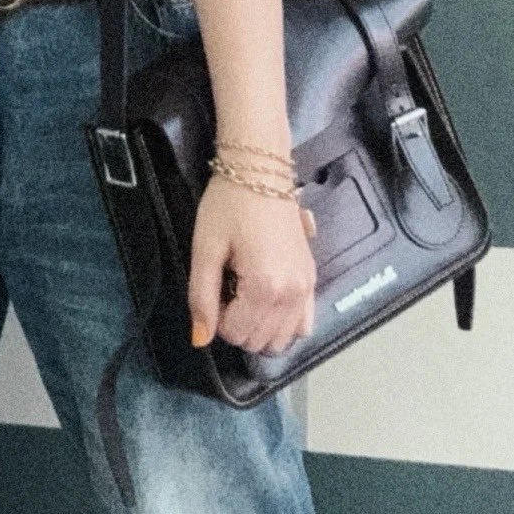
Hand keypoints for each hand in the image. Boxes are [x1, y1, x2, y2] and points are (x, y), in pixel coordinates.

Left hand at [187, 174, 315, 355]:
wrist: (261, 171)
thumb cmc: (228, 205)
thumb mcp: (205, 249)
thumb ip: (201, 297)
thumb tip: (200, 340)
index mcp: (265, 287)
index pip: (236, 334)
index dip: (216, 318)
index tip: (214, 287)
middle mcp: (293, 295)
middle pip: (259, 341)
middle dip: (236, 324)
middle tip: (227, 286)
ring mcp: (307, 289)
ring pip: (282, 340)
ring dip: (258, 327)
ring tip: (244, 291)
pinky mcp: (312, 280)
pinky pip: (303, 325)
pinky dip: (283, 324)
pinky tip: (266, 302)